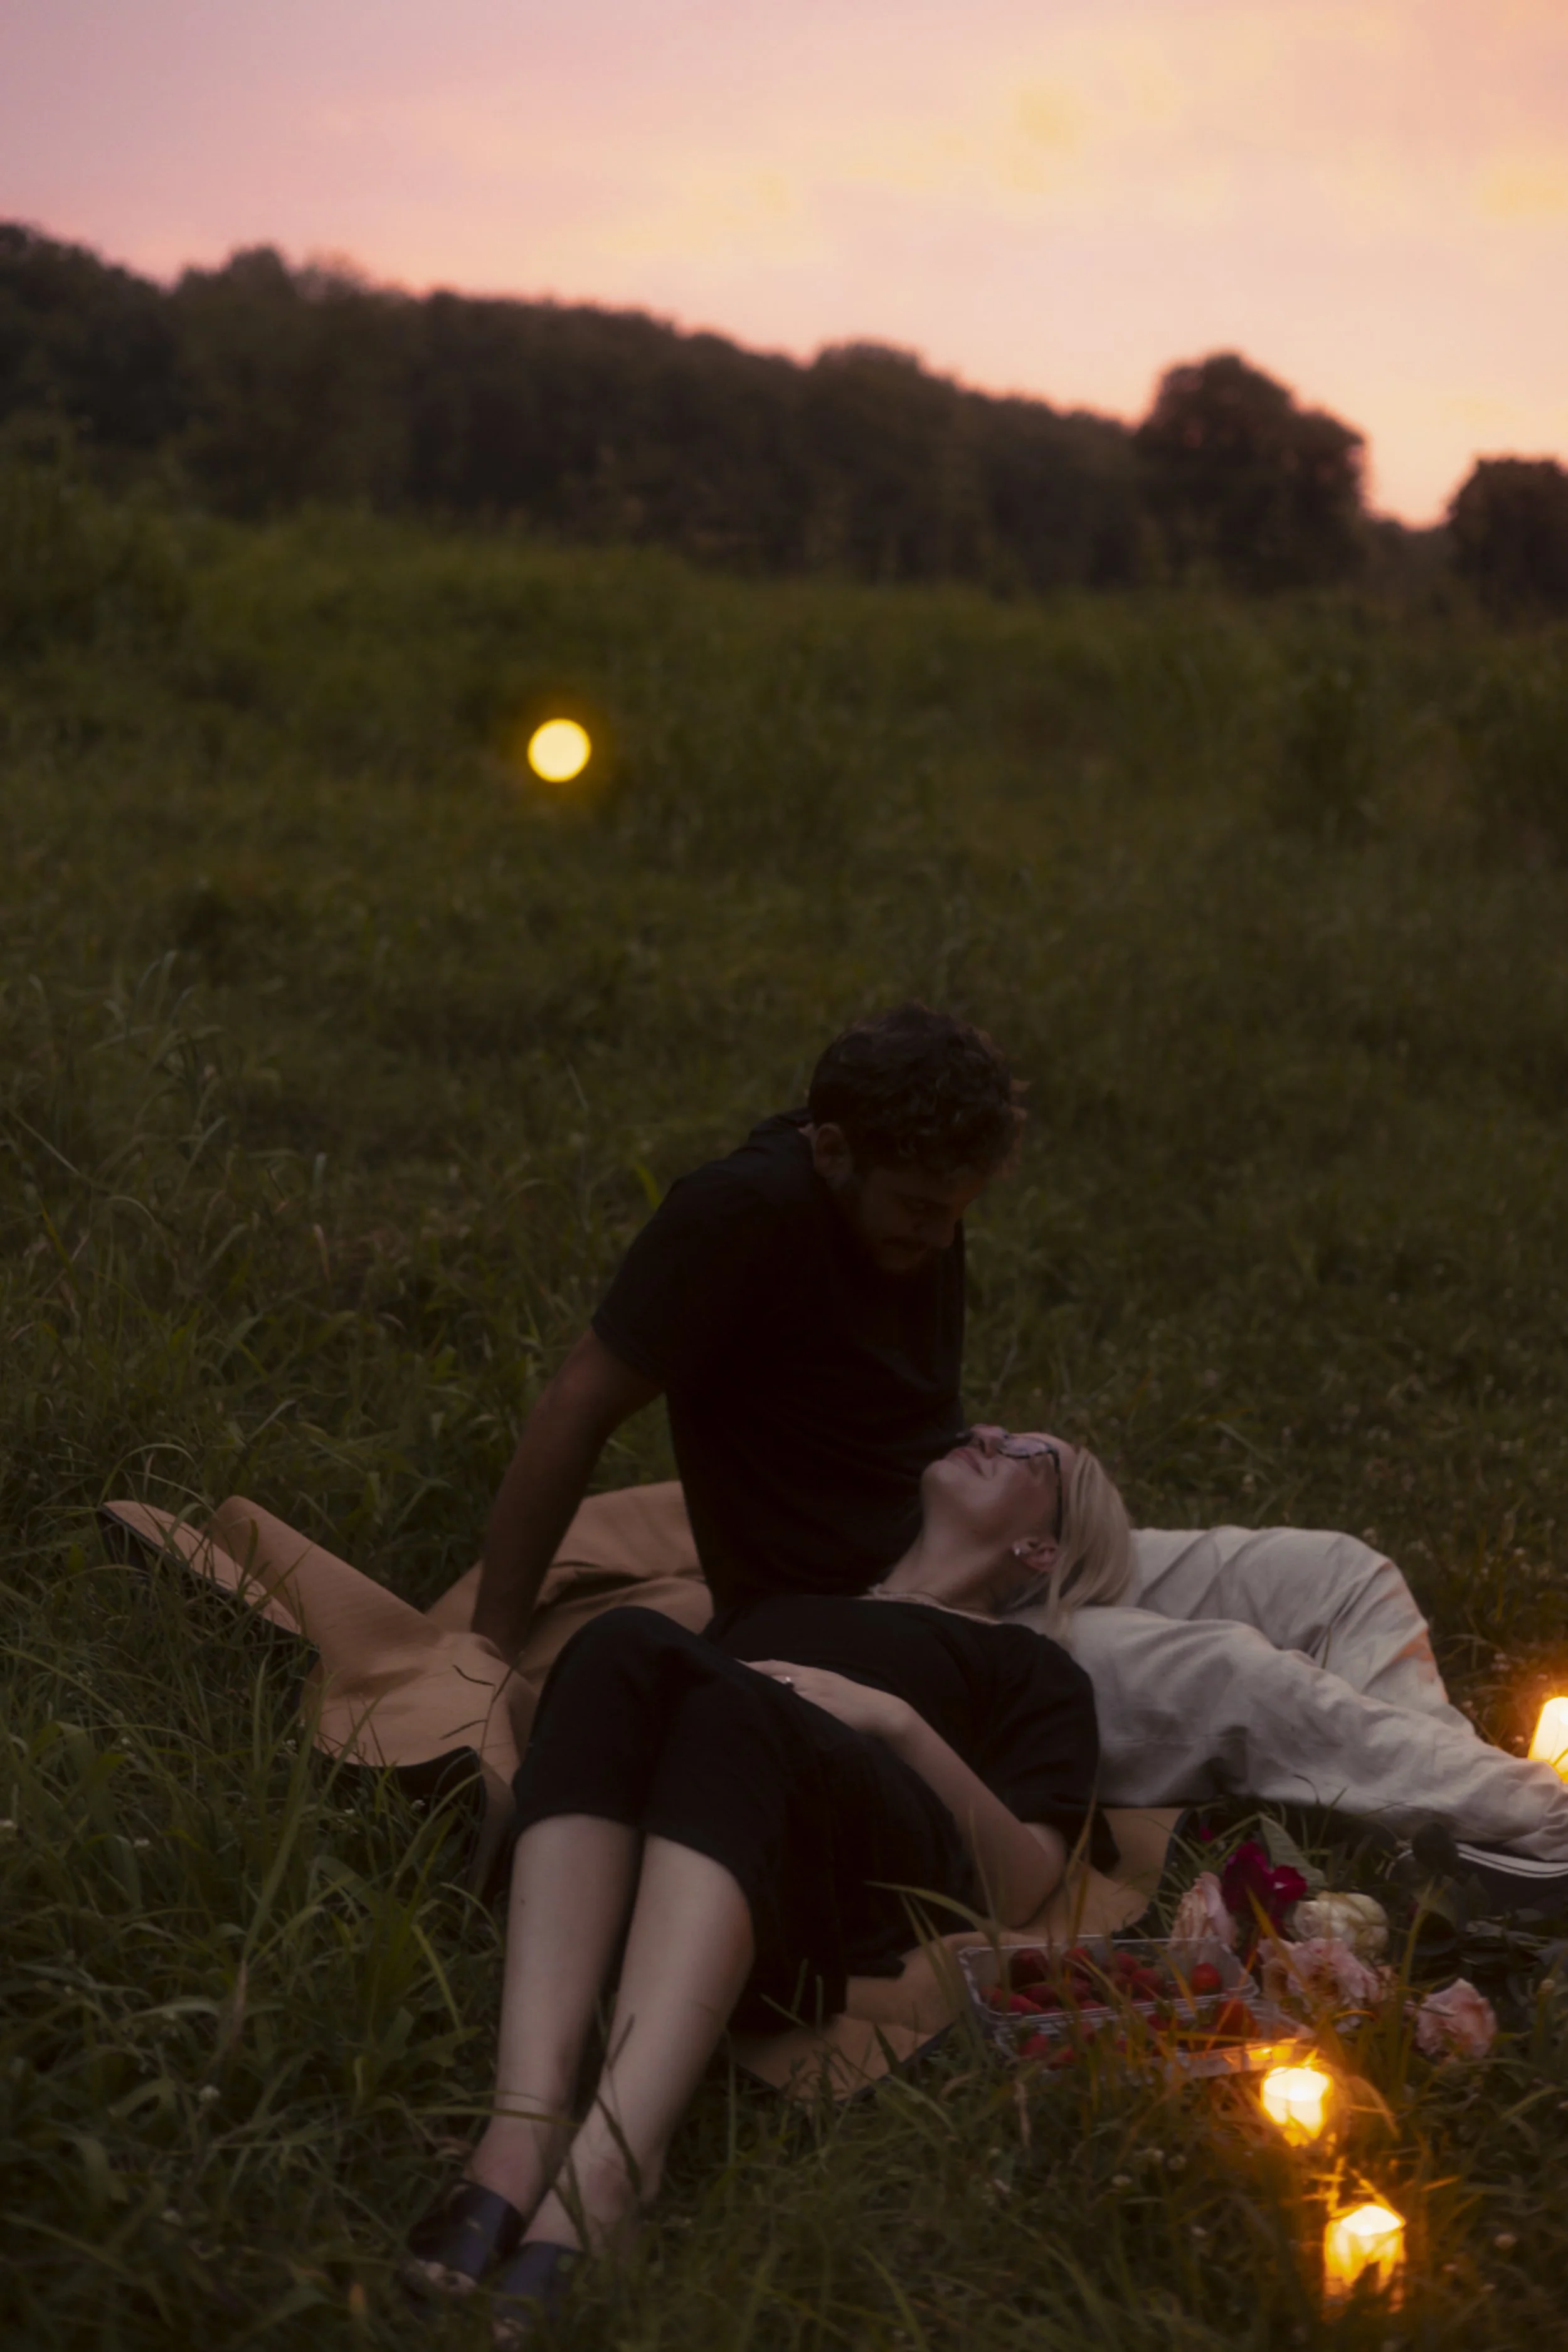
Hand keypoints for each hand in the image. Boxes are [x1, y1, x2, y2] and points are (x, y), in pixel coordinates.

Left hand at [745, 1659, 908, 1742]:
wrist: (881, 1712)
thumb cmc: (853, 1702)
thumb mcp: (827, 1685)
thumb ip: (805, 1685)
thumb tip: (781, 1687)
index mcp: (810, 1674)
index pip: (774, 1666)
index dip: (751, 1666)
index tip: (729, 1664)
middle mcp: (809, 1681)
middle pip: (772, 1676)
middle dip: (749, 1676)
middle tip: (722, 1677)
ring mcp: (815, 1697)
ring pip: (781, 1692)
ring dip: (760, 1693)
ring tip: (734, 1697)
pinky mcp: (822, 1713)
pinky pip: (797, 1711)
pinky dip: (781, 1710)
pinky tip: (764, 1716)